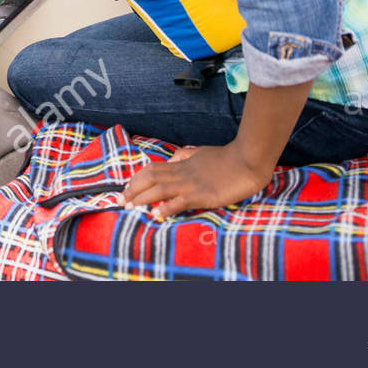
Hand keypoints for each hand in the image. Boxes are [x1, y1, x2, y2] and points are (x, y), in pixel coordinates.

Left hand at [121, 144, 272, 217]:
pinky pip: (180, 202)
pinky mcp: (202, 195)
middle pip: (150, 178)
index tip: (126, 188)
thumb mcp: (202, 152)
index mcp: (182, 163)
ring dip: (142, 198)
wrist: (247, 159)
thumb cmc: (228, 157)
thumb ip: (187, 155)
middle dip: (133, 189)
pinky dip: (166, 208)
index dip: (137, 178)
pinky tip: (156, 215)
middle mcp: (183, 173)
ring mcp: (191, 184)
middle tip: (120, 200)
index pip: (153, 169)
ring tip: (129, 207)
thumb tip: (174, 156)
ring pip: (160, 189)